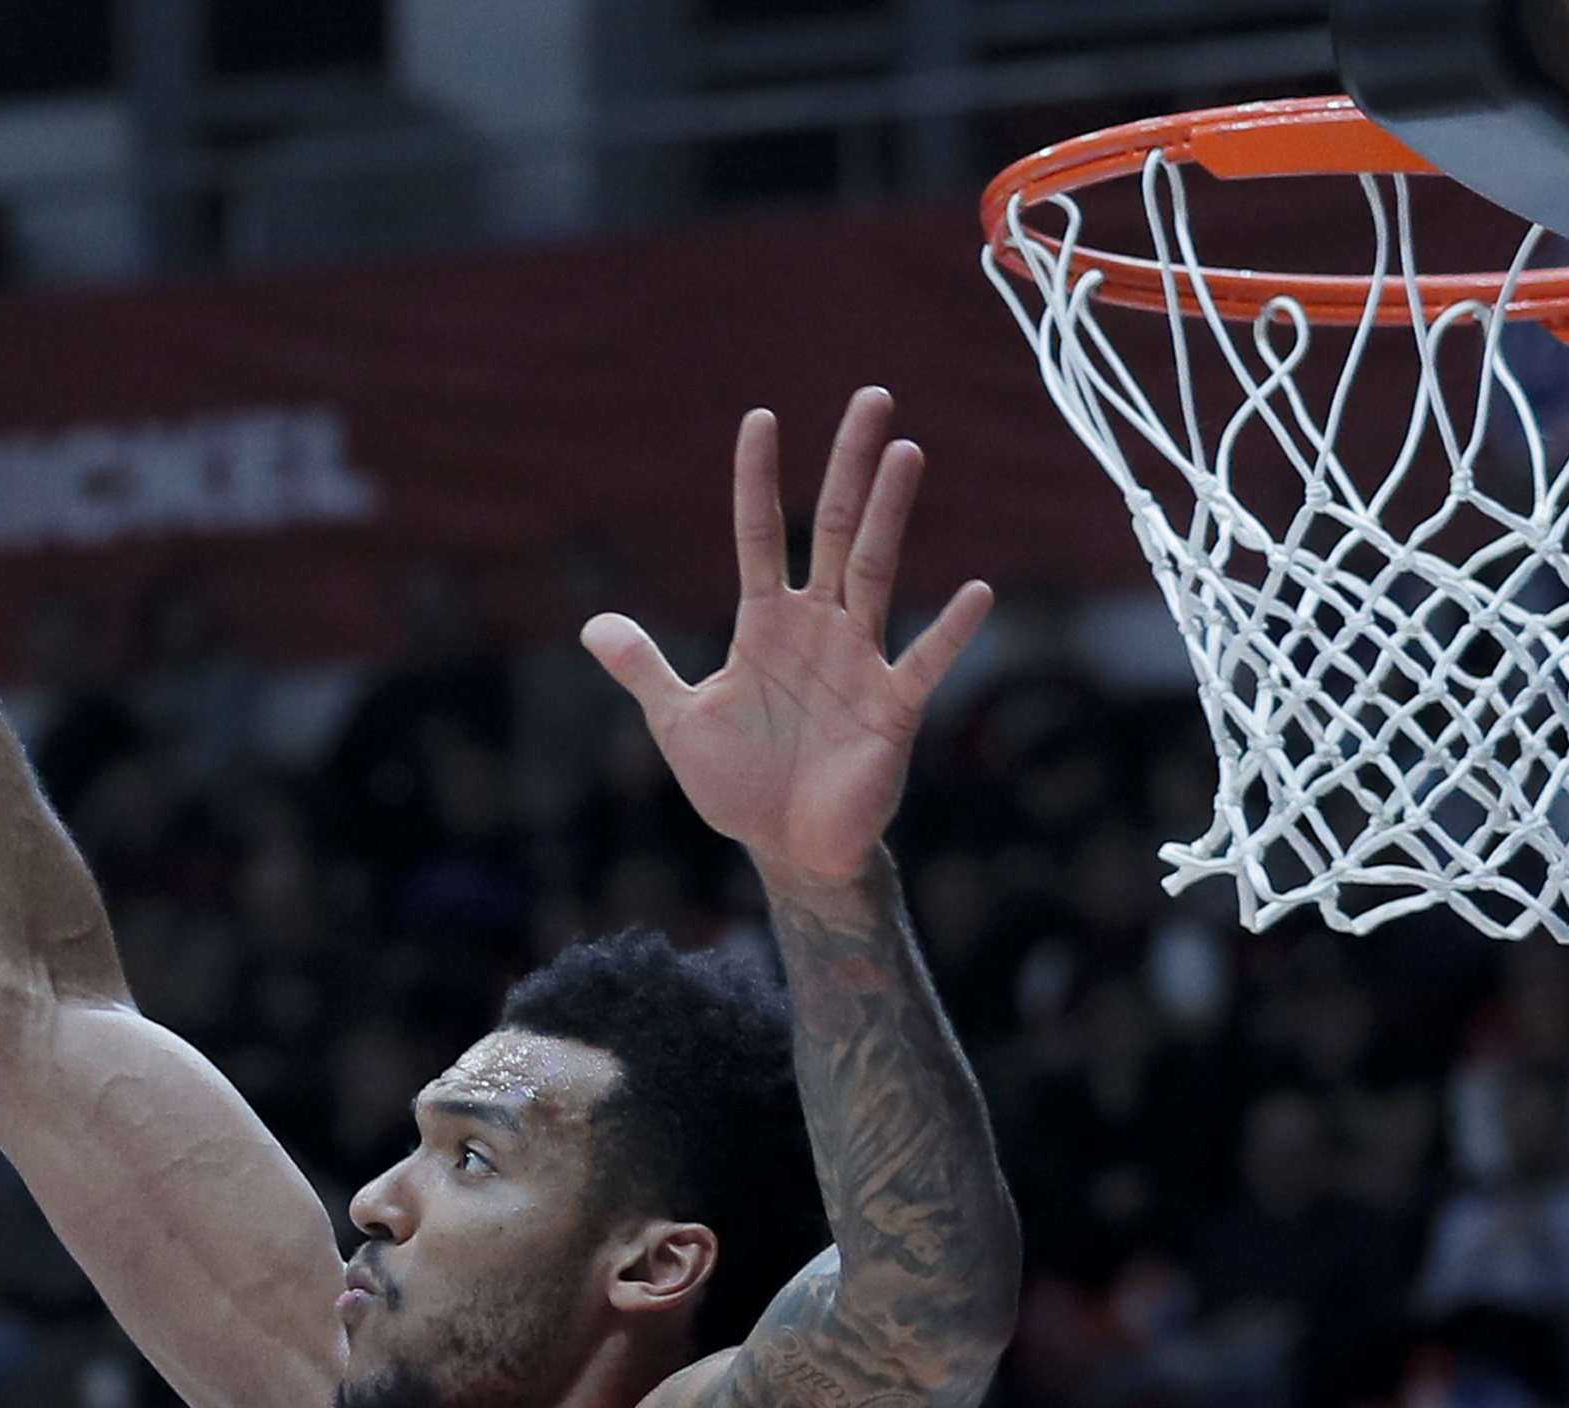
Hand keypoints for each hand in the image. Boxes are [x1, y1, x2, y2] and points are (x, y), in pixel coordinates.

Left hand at [582, 388, 991, 897]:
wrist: (789, 850)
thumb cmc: (739, 784)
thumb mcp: (678, 723)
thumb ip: (644, 669)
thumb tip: (591, 625)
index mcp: (764, 625)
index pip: (759, 535)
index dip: (757, 480)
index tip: (760, 418)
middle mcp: (818, 628)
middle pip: (836, 530)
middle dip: (850, 465)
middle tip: (872, 397)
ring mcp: (859, 661)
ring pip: (878, 572)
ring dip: (892, 514)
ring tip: (908, 452)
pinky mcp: (893, 708)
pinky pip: (925, 661)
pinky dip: (950, 631)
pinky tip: (977, 592)